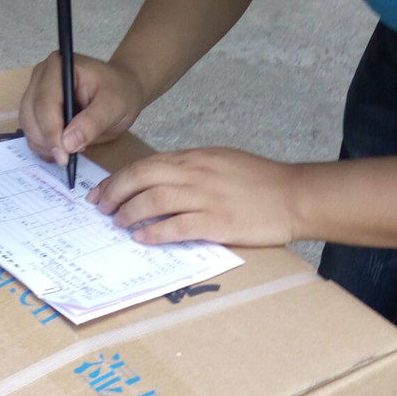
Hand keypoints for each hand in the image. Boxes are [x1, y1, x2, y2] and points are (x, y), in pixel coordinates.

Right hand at [18, 53, 147, 164]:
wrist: (121, 91)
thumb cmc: (120, 92)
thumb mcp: (114, 106)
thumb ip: (92, 123)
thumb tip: (67, 143)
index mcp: (59, 67)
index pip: (45, 101)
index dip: (50, 131)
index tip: (63, 156)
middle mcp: (42, 76)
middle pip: (30, 114)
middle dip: (46, 141)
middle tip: (67, 158)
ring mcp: (36, 92)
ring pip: (27, 125)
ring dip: (43, 145)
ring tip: (68, 153)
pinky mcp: (36, 109)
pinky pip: (31, 132)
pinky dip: (43, 146)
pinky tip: (62, 150)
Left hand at [87, 147, 298, 245]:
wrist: (294, 196)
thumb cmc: (261, 183)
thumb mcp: (222, 163)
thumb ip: (193, 170)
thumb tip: (164, 182)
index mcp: (196, 158)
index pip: (147, 164)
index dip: (119, 179)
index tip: (102, 192)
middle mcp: (197, 173)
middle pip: (143, 177)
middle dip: (115, 193)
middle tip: (101, 208)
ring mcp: (206, 197)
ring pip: (155, 199)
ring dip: (130, 212)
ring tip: (119, 224)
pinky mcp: (217, 222)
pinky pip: (178, 225)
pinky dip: (156, 231)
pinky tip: (142, 238)